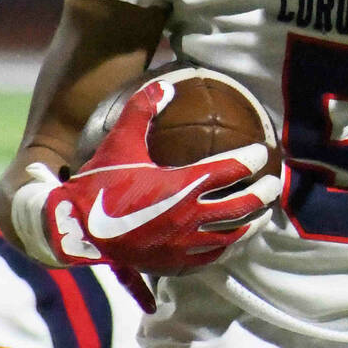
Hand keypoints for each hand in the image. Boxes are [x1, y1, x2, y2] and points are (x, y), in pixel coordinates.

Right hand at [14, 80, 281, 279]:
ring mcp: (181, 245)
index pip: (229, 170)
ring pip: (229, 237)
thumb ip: (143, 108)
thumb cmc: (98, 183)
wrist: (73, 228)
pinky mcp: (171, 264)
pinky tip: (228, 244)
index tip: (263, 152)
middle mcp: (188, 217)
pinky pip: (207, 259)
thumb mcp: (120, 139)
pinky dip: (223, 249)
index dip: (251, 159)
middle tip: (275, 185)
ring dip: (249, 226)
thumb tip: (166, 84)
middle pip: (239, 207)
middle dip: (262, 195)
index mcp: (180, 185)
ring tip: (261, 218)